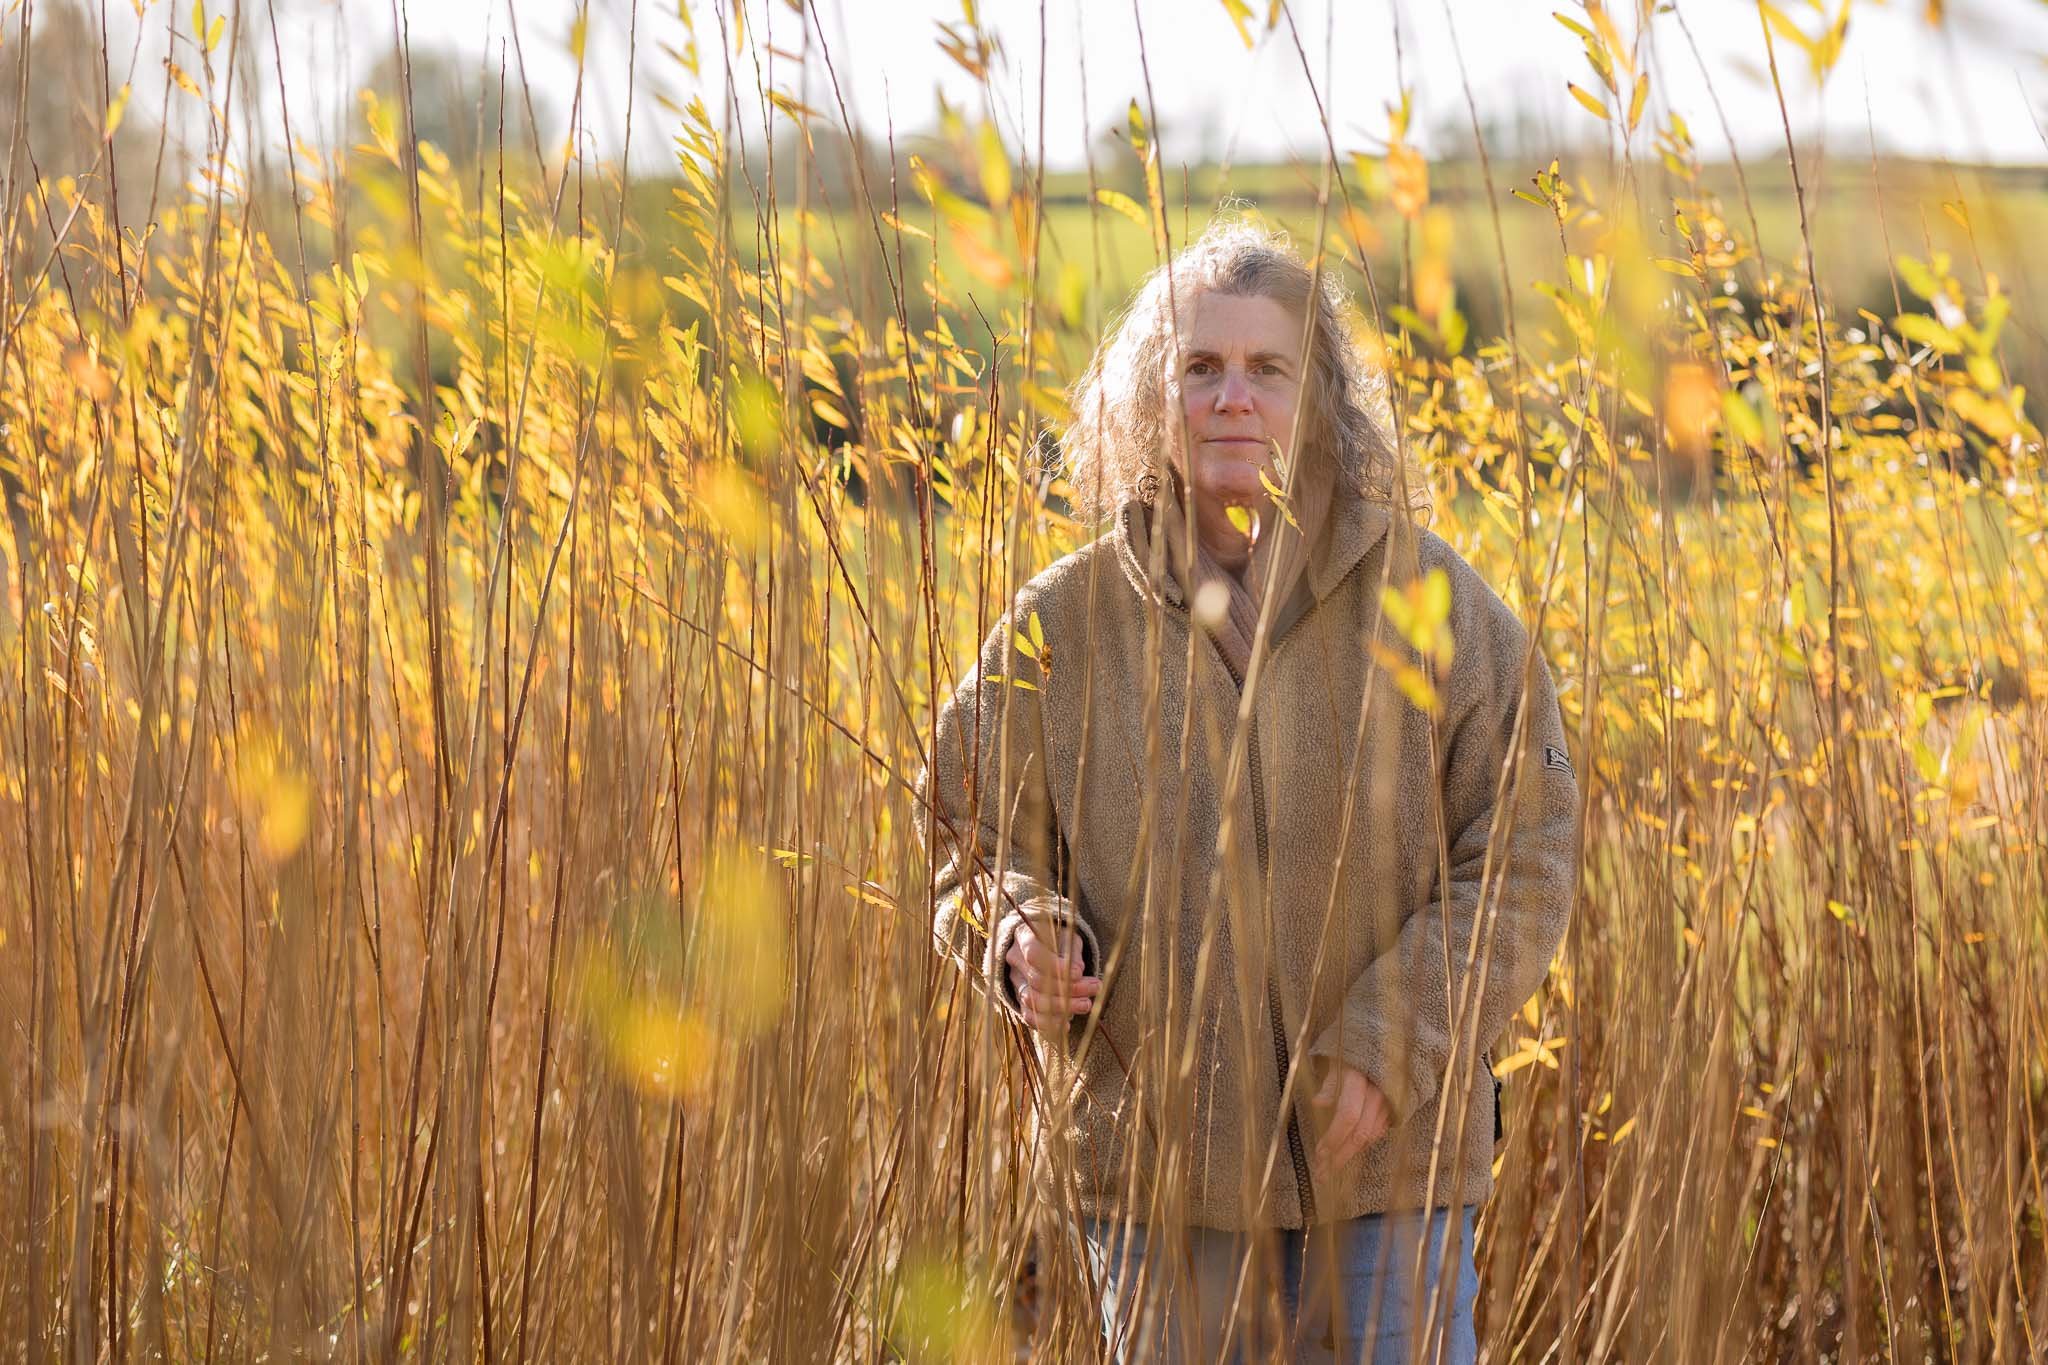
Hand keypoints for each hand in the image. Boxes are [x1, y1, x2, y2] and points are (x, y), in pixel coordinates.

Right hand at [1004, 920, 1100, 1035]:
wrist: (1046, 949)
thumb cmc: (1059, 941)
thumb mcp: (1068, 938)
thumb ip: (1072, 952)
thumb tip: (1076, 972)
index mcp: (1023, 937)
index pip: (1033, 953)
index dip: (1055, 966)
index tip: (1079, 972)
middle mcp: (1015, 960)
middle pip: (1036, 980)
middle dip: (1068, 988)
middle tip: (1095, 987)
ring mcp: (1015, 982)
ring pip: (1032, 1000)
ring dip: (1061, 1006)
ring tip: (1086, 1004)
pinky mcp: (1020, 1001)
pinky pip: (1028, 1016)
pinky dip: (1047, 1023)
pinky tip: (1066, 1024)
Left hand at [1308, 1059, 1389, 1176]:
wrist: (1386, 1042)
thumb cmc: (1353, 1051)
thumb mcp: (1337, 1060)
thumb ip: (1329, 1084)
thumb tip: (1317, 1103)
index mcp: (1360, 1079)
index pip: (1348, 1115)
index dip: (1334, 1137)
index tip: (1319, 1153)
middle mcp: (1378, 1093)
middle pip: (1361, 1133)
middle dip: (1341, 1156)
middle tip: (1323, 1173)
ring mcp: (1389, 1101)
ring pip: (1370, 1136)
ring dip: (1350, 1154)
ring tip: (1330, 1167)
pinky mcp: (1394, 1107)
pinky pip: (1378, 1131)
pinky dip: (1361, 1143)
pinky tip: (1347, 1151)